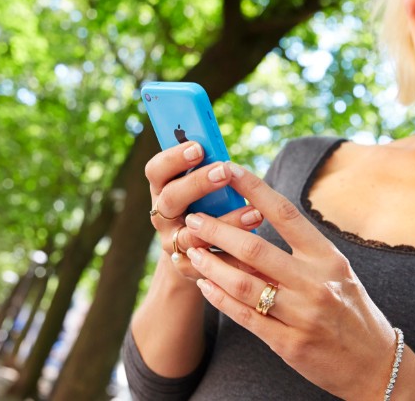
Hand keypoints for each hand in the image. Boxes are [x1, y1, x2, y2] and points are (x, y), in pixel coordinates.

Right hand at [145, 142, 263, 280]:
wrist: (199, 254)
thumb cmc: (207, 206)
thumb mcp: (203, 187)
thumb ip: (211, 171)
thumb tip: (233, 159)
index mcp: (162, 189)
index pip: (156, 170)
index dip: (173, 158)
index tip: (199, 147)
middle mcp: (162, 216)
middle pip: (171, 199)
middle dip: (197, 183)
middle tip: (224, 171)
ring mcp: (172, 243)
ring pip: (192, 236)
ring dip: (225, 224)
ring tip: (255, 213)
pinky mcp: (188, 268)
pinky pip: (210, 265)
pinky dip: (234, 258)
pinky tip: (257, 249)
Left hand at [183, 162, 394, 398]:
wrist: (375, 364)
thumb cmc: (351, 310)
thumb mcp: (335, 273)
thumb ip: (299, 253)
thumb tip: (253, 223)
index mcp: (328, 258)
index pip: (286, 214)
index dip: (254, 189)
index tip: (228, 169)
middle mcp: (316, 283)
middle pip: (255, 250)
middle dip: (217, 231)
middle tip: (193, 219)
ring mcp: (302, 316)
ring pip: (243, 285)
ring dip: (211, 265)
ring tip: (192, 251)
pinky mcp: (289, 344)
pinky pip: (245, 317)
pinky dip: (220, 299)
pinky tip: (205, 285)